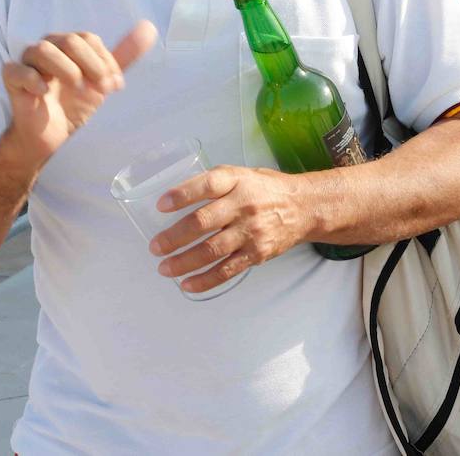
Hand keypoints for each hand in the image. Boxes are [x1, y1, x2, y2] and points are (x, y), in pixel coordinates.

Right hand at [1, 21, 156, 164]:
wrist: (51, 135)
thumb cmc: (74, 103)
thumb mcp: (103, 81)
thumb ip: (124, 56)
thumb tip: (149, 28)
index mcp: (68, 46)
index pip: (88, 39)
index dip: (104, 60)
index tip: (113, 86)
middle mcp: (48, 49)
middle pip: (69, 41)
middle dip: (90, 65)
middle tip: (99, 89)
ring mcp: (28, 64)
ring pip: (41, 49)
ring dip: (64, 68)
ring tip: (76, 88)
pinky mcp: (13, 81)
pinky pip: (14, 70)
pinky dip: (30, 77)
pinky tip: (44, 91)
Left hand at [149, 165, 309, 294]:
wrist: (303, 208)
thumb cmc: (265, 189)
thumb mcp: (241, 175)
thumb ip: (214, 183)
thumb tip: (176, 198)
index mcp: (237, 181)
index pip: (206, 185)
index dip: (182, 195)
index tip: (161, 205)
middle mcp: (243, 206)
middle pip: (203, 222)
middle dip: (174, 237)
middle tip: (155, 247)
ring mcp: (250, 232)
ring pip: (211, 250)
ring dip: (184, 262)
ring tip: (165, 268)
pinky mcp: (256, 253)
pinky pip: (227, 270)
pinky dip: (205, 280)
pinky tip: (187, 284)